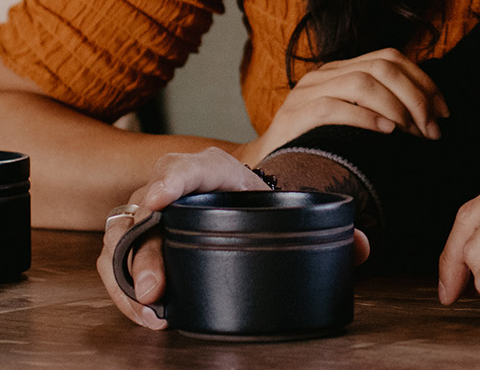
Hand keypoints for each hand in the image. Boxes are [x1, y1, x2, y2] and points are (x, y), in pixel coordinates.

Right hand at [97, 146, 371, 328]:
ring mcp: (152, 216)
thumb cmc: (264, 210)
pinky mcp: (140, 243)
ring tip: (150, 307)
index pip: (189, 167)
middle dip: (146, 249)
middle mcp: (176, 190)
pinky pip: (116, 261)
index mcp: (217, 174)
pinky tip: (148, 314)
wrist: (244, 210)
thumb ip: (331, 229)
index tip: (158, 199)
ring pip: (122, 235)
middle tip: (155, 288)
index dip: (171, 180)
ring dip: (128, 273)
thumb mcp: (292, 213)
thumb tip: (363, 246)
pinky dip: (123, 288)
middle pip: (146, 208)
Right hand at [236, 48, 447, 163]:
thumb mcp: (350, 120)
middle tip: (432, 130)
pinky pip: (335, 107)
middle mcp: (324, 74)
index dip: (423, 81)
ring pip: (362, 82)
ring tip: (414, 134)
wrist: (263, 167)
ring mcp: (307, 92)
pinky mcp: (295, 115)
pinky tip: (386, 132)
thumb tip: (428, 116)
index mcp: (340, 69)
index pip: (390, 57)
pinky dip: (366, 117)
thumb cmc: (316, 147)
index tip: (443, 111)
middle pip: (382, 66)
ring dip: (397, 107)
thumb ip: (378, 108)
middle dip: (415, 97)